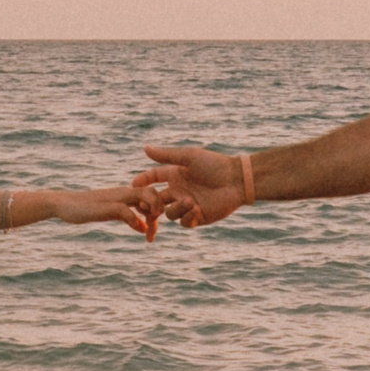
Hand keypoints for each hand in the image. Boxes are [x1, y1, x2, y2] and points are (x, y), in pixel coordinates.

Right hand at [51, 184, 164, 239]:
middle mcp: (124, 192)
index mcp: (126, 193)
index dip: (158, 210)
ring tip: (148, 230)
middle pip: (153, 193)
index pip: (152, 195)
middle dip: (159, 211)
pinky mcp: (107, 206)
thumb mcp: (112, 214)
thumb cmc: (87, 209)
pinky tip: (137, 231)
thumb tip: (144, 227)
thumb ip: (129, 218)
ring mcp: (116, 198)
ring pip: (145, 197)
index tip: (152, 230)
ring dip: (152, 213)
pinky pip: (127, 211)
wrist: (65, 204)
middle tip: (153, 230)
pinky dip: (136, 221)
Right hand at [133, 145, 247, 227]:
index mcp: (175, 175)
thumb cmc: (215, 165)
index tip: (133, 184)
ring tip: (190, 201)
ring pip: (169, 214)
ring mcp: (187, 205)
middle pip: (155, 201)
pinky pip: (184, 222)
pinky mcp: (197, 217)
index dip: (142, 181)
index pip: (152, 179)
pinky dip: (187, 215)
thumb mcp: (189, 157)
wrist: (237, 180)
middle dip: (148, 205)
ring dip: (176, 208)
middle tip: (147, 205)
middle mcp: (179, 191)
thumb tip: (145, 148)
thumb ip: (166, 156)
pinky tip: (197, 208)